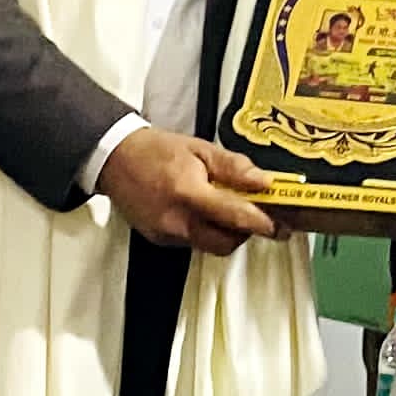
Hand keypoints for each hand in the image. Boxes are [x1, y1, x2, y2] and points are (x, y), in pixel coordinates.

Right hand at [101, 127, 279, 253]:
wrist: (115, 160)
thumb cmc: (156, 151)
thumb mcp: (200, 148)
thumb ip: (234, 167)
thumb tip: (263, 183)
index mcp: (189, 193)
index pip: (235, 217)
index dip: (262, 224)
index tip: (280, 226)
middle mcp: (177, 220)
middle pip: (226, 242)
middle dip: (245, 232)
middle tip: (257, 216)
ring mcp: (167, 234)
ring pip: (211, 246)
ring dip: (226, 233)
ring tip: (228, 209)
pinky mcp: (160, 240)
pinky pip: (193, 243)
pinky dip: (206, 231)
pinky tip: (203, 212)